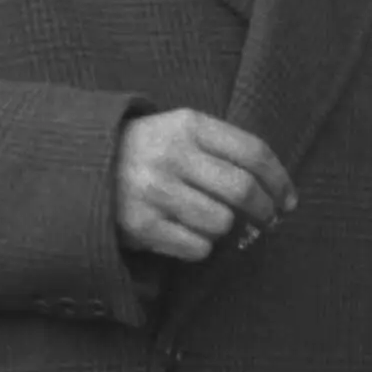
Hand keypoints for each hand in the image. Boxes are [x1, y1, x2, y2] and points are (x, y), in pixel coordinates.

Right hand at [113, 109, 295, 264]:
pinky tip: (188, 233)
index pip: (253, 152)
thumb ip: (223, 149)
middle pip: (243, 190)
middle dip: (265, 210)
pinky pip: (197, 247)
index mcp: (189, 124)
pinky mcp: (142, 226)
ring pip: (222, 223)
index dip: (280, 179)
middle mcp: (173, 155)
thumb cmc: (148, 148)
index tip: (289, 198)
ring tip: (214, 221)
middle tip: (270, 220)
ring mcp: (156, 191)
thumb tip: (273, 188)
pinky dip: (201, 246)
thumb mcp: (181, 129)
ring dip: (228, 229)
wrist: (82, 164)